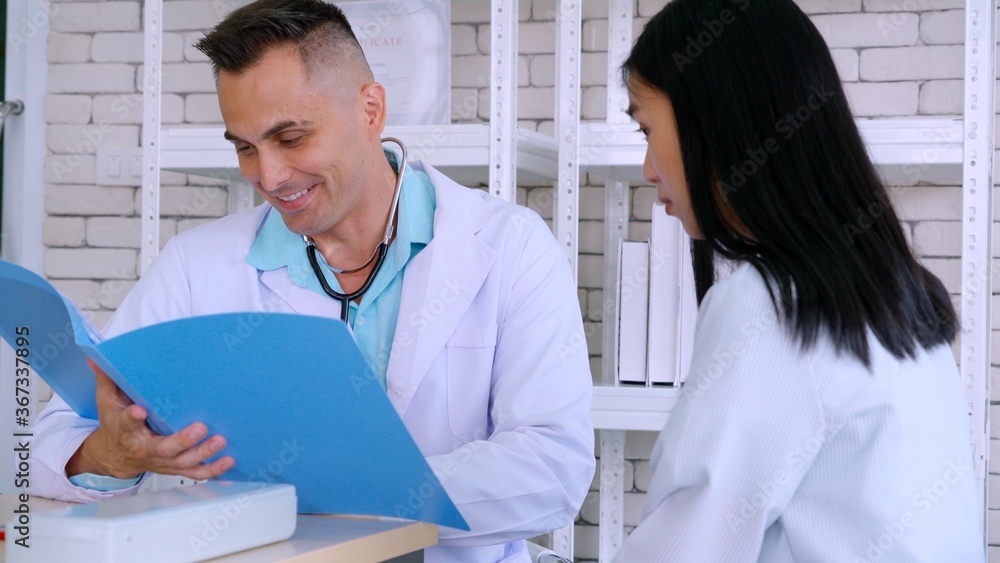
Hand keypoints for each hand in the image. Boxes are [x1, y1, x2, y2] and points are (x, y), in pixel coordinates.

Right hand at [65, 359, 233, 480]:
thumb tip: (96, 356)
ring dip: (203, 454)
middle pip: (164, 447)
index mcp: (126, 430)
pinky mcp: (173, 467)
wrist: (113, 456)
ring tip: (220, 442)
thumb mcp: (106, 401)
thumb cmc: (115, 425)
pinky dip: (211, 470)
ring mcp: (161, 461)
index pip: (127, 423)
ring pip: (183, 462)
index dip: (132, 418)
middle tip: (200, 428)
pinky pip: (193, 473)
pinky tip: (228, 462)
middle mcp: (145, 448)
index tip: (139, 410)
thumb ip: (107, 379)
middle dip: (182, 440)